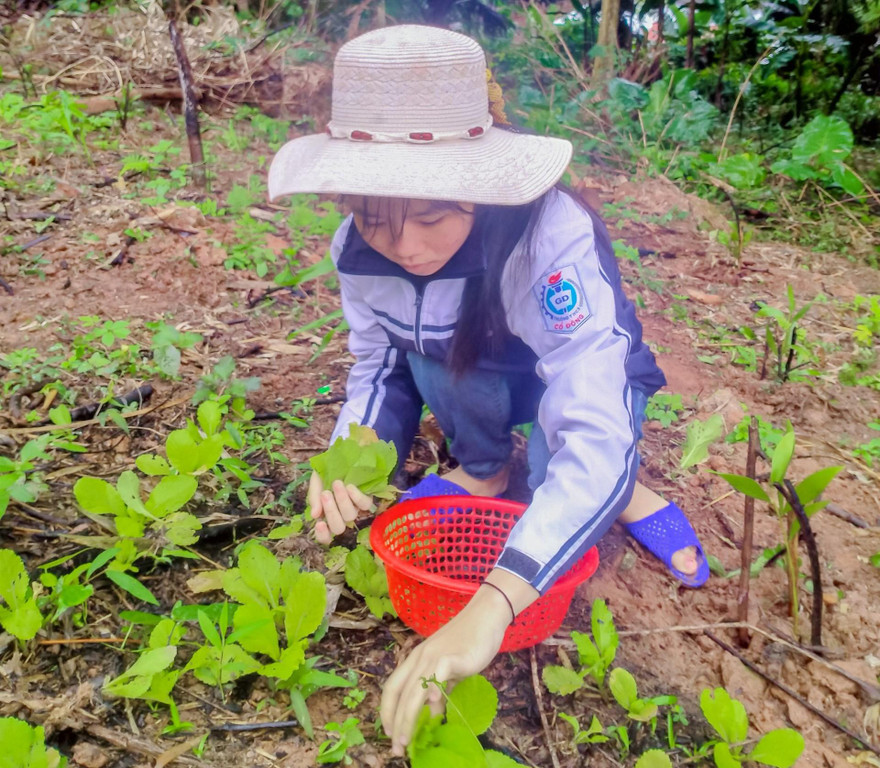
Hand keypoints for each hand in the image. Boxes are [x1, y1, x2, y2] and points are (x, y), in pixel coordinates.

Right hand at [306, 472, 372, 544]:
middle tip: (325, 493)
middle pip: (338, 528)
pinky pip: (364, 505)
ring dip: (342, 500)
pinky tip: (350, 486)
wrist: (340, 454)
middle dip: (331, 511)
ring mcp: (354, 509)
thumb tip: (315, 515)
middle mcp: (341, 516)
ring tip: (337, 483)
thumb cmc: (326, 472)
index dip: (322, 535)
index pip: (325, 536)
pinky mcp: (366, 499)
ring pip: (350, 515)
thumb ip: (314, 498)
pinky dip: (356, 496)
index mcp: (326, 515)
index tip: (319, 523)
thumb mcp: (315, 483)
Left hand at [381, 571, 537, 756]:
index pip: (392, 687)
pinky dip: (432, 689)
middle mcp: (419, 658)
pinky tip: (434, 707)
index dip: (387, 710)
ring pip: (414, 689)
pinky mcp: (451, 656)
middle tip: (396, 748)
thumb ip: (439, 688)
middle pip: (400, 693)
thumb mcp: (448, 669)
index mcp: (416, 660)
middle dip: (395, 722)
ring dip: (408, 716)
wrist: (485, 617)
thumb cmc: (467, 642)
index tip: (389, 732)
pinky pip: (438, 674)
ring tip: (406, 739)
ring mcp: (434, 656)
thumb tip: (433, 713)